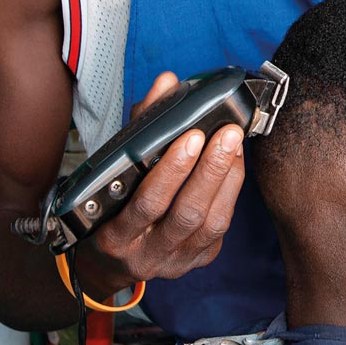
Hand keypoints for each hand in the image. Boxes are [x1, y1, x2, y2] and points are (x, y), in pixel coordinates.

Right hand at [68, 71, 247, 297]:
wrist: (113, 258)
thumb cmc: (112, 204)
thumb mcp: (115, 167)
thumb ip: (140, 124)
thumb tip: (168, 82)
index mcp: (115, 235)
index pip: (146, 203)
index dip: (171, 172)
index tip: (191, 135)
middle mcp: (145, 255)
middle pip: (185, 214)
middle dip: (209, 171)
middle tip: (226, 134)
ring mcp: (175, 262)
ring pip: (209, 223)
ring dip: (225, 179)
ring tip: (233, 144)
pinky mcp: (198, 260)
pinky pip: (220, 228)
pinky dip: (230, 192)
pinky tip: (234, 164)